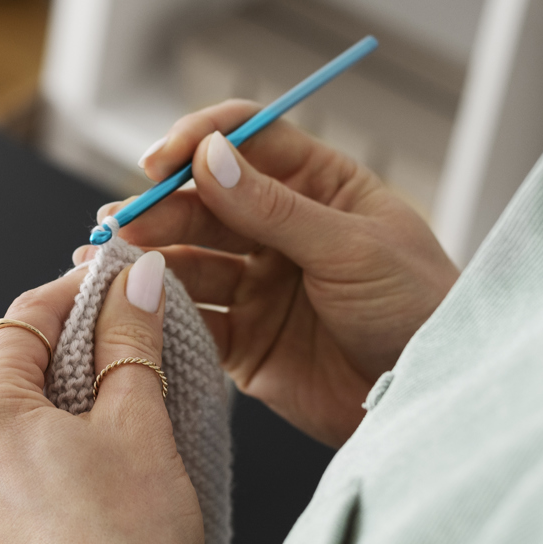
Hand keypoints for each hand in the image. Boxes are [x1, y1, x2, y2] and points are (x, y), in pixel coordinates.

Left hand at [0, 254, 202, 543]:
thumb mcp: (138, 423)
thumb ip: (128, 340)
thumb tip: (131, 285)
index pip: (22, 315)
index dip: (77, 292)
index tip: (119, 285)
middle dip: (52, 336)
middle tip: (116, 334)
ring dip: (38, 381)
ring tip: (104, 390)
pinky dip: (24, 426)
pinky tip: (78, 440)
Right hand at [90, 101, 458, 446]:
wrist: (430, 403)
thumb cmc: (419, 311)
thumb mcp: (353, 249)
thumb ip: (275, 208)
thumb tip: (209, 156)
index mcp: (321, 187)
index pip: (248, 141)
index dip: (199, 141)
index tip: (161, 161)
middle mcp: (283, 230)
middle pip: (207, 200)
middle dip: (164, 207)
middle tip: (126, 222)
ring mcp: (261, 285)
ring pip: (191, 257)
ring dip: (151, 255)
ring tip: (112, 258)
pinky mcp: (246, 341)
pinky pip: (192, 318)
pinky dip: (159, 309)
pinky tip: (131, 302)